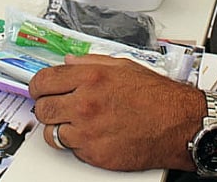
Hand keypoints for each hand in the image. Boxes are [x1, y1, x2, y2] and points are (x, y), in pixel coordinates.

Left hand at [29, 54, 202, 171]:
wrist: (178, 125)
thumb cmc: (157, 97)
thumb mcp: (123, 66)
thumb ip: (91, 62)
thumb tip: (69, 62)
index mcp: (91, 77)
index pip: (44, 80)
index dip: (38, 86)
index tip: (39, 89)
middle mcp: (86, 103)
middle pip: (42, 107)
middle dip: (46, 106)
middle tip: (55, 106)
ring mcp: (88, 131)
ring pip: (52, 132)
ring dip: (60, 128)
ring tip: (75, 123)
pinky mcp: (94, 154)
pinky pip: (71, 149)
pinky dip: (77, 144)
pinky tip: (91, 135)